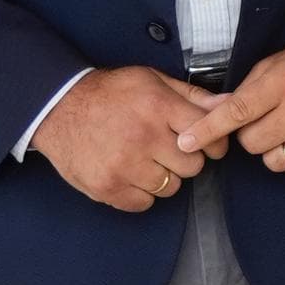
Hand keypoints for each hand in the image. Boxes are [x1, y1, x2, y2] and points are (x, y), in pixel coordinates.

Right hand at [32, 64, 222, 213]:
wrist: (56, 108)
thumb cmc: (108, 93)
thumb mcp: (151, 80)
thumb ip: (192, 95)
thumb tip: (229, 103)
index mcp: (158, 107)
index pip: (208, 134)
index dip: (212, 142)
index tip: (205, 144)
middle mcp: (143, 137)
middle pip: (193, 166)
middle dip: (185, 159)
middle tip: (166, 149)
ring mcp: (124, 165)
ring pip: (171, 187)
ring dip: (163, 177)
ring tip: (144, 159)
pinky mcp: (107, 187)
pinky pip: (144, 203)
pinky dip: (140, 193)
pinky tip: (130, 173)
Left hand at [187, 31, 284, 181]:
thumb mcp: (276, 64)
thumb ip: (246, 91)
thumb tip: (212, 117)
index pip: (237, 112)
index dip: (208, 129)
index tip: (186, 141)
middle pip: (253, 144)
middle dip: (253, 136)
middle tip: (267, 120)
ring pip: (275, 162)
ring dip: (275, 150)